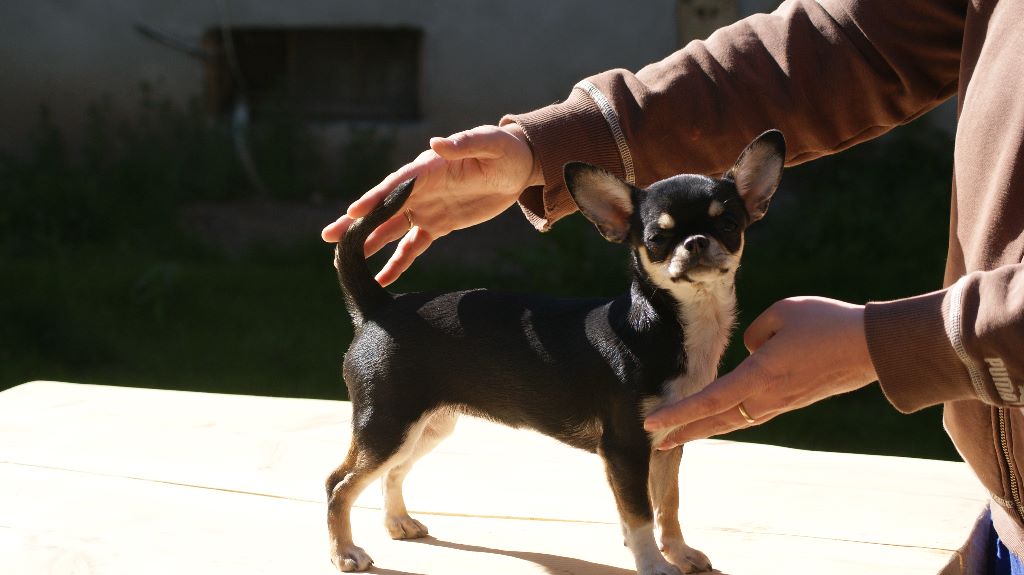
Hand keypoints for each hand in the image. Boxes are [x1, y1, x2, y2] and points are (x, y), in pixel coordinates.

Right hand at [321, 124, 542, 285]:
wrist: (517, 168)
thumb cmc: (504, 149)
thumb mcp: (491, 143)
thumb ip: (466, 144)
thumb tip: (438, 142)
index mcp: (429, 167)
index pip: (397, 183)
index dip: (376, 197)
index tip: (354, 210)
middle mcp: (420, 188)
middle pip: (383, 207)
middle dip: (357, 222)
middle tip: (329, 236)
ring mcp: (426, 208)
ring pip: (391, 229)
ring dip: (368, 244)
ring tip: (344, 262)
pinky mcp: (437, 226)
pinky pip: (413, 247)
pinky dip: (397, 262)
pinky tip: (382, 280)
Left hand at [644, 296, 877, 449]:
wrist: (874, 347)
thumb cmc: (827, 323)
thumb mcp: (783, 313)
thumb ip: (756, 334)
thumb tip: (751, 353)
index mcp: (760, 376)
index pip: (709, 400)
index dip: (678, 414)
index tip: (651, 425)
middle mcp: (767, 397)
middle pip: (716, 420)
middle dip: (684, 432)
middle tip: (655, 444)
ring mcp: (782, 402)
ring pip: (734, 420)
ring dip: (706, 428)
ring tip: (680, 435)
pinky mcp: (793, 400)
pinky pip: (753, 413)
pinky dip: (729, 419)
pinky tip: (721, 418)